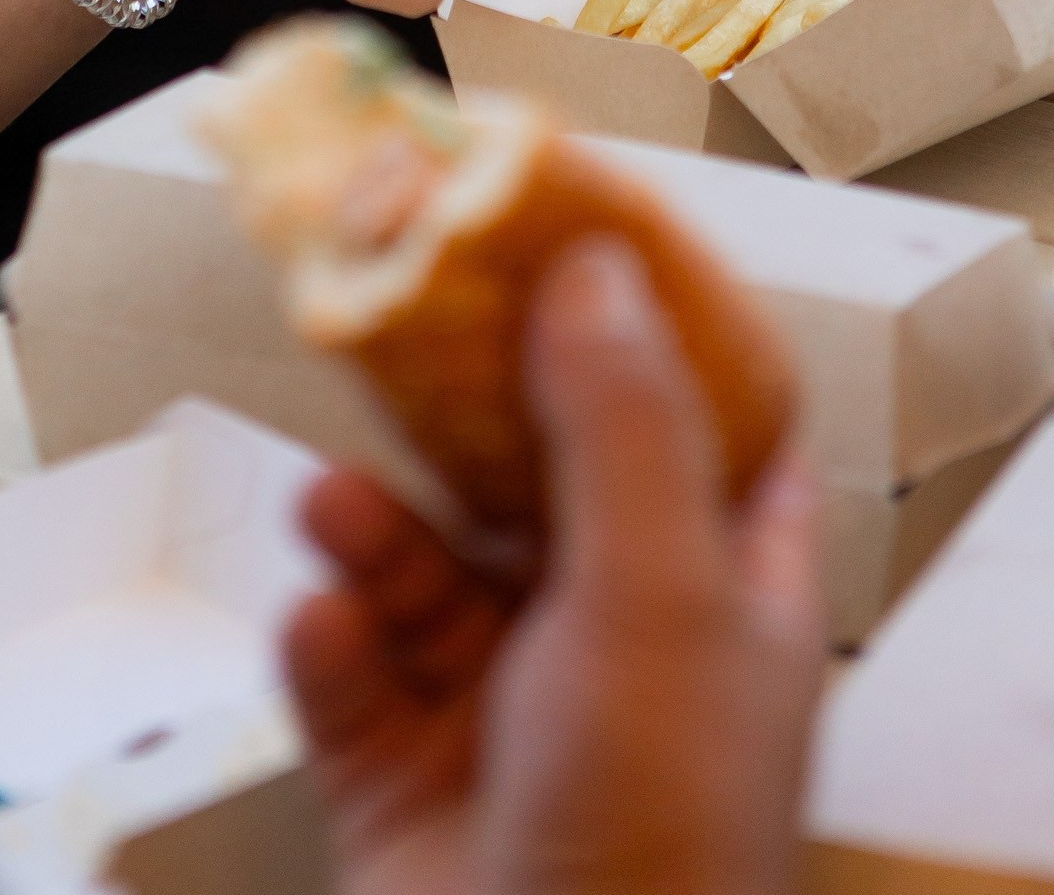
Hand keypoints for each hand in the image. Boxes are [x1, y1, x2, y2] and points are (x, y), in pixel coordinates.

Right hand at [285, 239, 823, 894]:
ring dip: (375, 525)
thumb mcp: (656, 599)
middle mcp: (628, 650)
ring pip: (430, 567)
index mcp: (731, 602)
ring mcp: (513, 722)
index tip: (571, 221)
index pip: (714, 419)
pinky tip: (322, 628)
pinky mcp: (408, 790)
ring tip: (331, 503)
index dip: (656, 318)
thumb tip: (592, 263)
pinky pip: (354, 675)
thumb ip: (620, 423)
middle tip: (395, 313)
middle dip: (467, 405)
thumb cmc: (652, 846)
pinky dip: (329, 641)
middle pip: (543, 475)